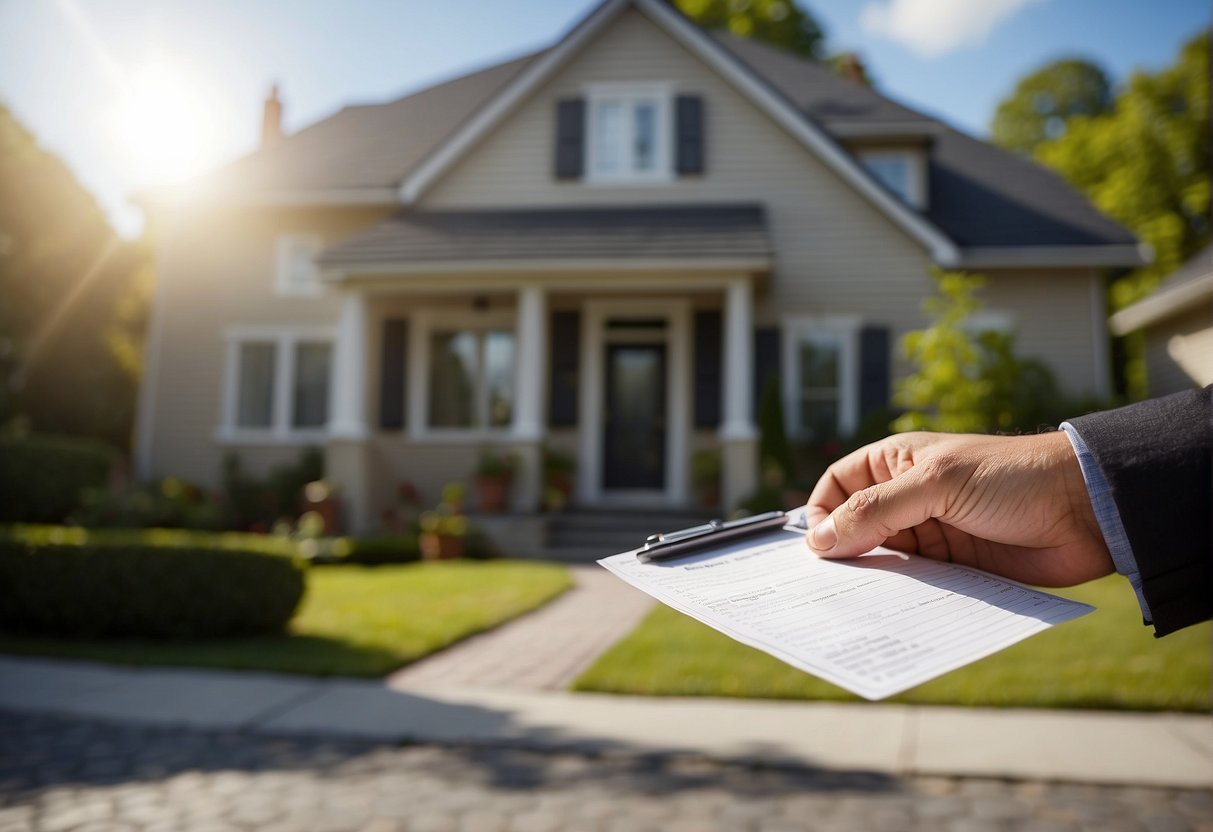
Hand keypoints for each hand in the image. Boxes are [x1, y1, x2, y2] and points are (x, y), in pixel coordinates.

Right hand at [804, 431, 1114, 586]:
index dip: (821, 514)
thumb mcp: (936, 484)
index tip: (817, 549)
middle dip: (842, 554)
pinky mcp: (955, 568)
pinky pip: (916, 586)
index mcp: (896, 464)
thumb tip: (821, 539)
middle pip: (854, 528)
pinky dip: (904, 598)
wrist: (1088, 509)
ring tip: (861, 602)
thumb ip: (877, 510)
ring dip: (874, 579)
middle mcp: (908, 498)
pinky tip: (897, 611)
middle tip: (827, 586)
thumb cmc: (1013, 476)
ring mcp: (931, 534)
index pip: (836, 486)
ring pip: (884, 561)